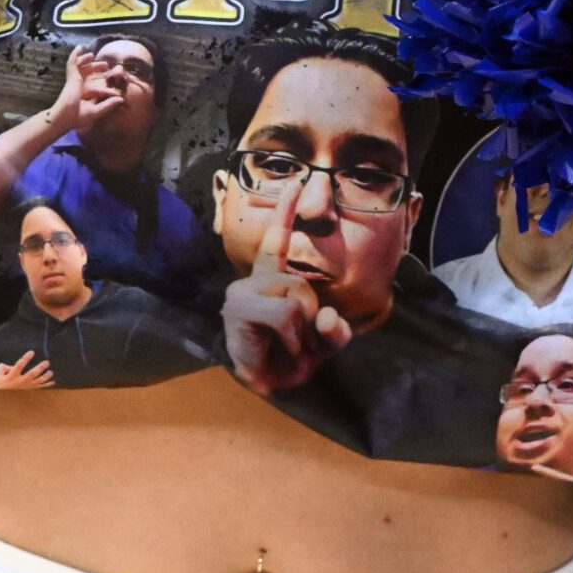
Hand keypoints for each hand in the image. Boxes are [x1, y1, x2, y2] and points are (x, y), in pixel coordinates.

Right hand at [0, 351, 55, 389]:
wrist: (1, 396)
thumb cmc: (0, 380)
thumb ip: (5, 367)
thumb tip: (13, 366)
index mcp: (12, 376)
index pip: (19, 366)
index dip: (25, 359)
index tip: (32, 352)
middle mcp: (20, 382)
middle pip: (32, 374)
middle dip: (40, 368)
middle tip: (47, 362)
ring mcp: (26, 386)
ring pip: (37, 382)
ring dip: (45, 377)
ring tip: (50, 372)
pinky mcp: (29, 389)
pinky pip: (39, 387)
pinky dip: (46, 385)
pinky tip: (53, 382)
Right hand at [49, 47, 136, 130]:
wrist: (65, 117)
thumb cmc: (78, 117)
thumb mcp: (96, 112)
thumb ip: (108, 105)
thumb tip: (121, 99)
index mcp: (83, 96)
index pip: (94, 88)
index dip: (103, 86)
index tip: (114, 85)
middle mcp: (79, 87)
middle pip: (87, 74)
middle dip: (95, 68)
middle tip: (106, 65)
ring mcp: (74, 81)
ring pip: (80, 67)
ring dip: (86, 60)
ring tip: (92, 55)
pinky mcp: (72, 77)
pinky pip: (72, 63)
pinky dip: (75, 55)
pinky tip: (79, 47)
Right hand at [220, 182, 350, 396]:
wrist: (267, 388)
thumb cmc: (291, 358)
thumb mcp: (323, 342)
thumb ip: (335, 330)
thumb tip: (330, 318)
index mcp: (272, 280)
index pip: (276, 243)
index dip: (285, 213)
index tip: (294, 183)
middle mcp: (253, 282)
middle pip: (301, 284)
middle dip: (309, 318)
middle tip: (297, 344)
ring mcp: (241, 294)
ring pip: (295, 299)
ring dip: (300, 334)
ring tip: (286, 349)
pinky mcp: (237, 310)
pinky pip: (284, 314)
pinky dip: (291, 341)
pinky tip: (276, 356)